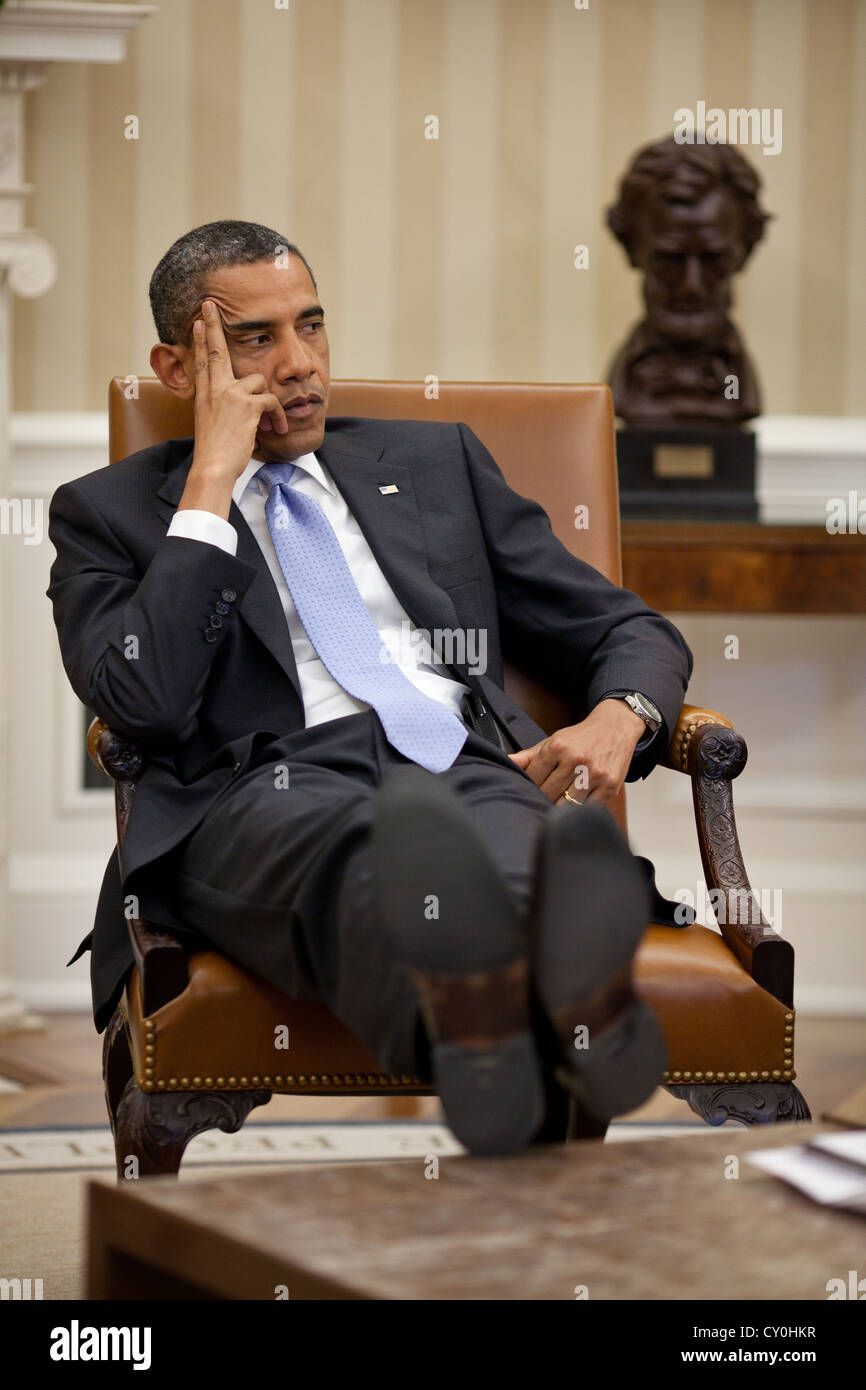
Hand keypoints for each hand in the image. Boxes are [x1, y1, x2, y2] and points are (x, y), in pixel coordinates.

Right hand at [190, 299, 288, 480]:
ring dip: (271, 403)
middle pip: (216, 350)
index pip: (203, 361)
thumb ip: (223, 409)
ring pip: (260, 381)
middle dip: (213, 325)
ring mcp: (231, 394)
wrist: (213, 466)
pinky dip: (279, 416)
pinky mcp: (248, 404)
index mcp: (205, 395)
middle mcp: (216, 390)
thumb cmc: (216, 453)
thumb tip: (242, 407)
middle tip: (210, 305)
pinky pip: (272, 400)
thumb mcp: (213, 425)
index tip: (199, 322)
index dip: (201, 340)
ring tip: (271, 424)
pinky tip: (277, 429)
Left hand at [507, 698, 645, 805]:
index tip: (531, 790)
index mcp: (557, 747)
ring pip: (567, 805)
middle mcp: (576, 759)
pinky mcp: (609, 786)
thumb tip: (506, 761)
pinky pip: (588, 808)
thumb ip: (529, 756)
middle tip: (543, 799)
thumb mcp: (553, 741)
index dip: (529, 787)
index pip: (533, 778)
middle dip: (543, 798)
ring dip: (560, 807)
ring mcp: (594, 773)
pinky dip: (580, 809)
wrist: (615, 728)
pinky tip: (577, 802)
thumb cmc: (581, 738)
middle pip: (548, 794)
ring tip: (559, 802)